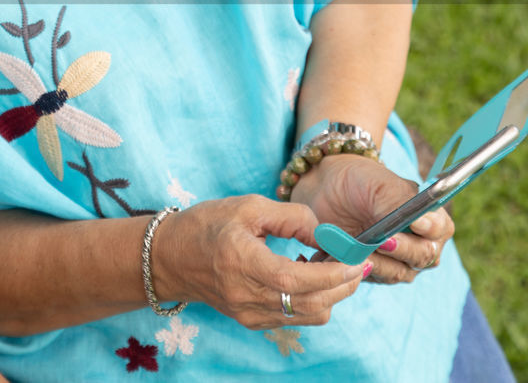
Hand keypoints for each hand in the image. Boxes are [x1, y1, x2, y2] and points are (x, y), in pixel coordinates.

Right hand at [149, 195, 365, 328]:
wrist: (170, 257)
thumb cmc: (207, 225)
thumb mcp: (248, 206)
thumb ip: (293, 218)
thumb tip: (329, 236)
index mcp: (241, 261)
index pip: (295, 279)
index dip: (331, 274)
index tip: (355, 260)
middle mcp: (245, 294)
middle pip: (309, 303)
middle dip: (343, 286)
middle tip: (356, 263)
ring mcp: (248, 313)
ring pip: (308, 315)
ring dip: (331, 294)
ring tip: (332, 267)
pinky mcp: (251, 321)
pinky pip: (294, 318)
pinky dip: (312, 300)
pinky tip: (307, 276)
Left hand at [290, 154, 453, 282]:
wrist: (326, 189)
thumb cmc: (360, 181)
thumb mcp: (380, 185)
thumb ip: (401, 203)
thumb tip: (422, 220)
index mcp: (429, 217)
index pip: (439, 229)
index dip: (430, 229)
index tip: (415, 223)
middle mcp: (421, 243)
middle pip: (424, 257)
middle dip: (402, 249)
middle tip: (381, 240)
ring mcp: (400, 261)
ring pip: (400, 272)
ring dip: (380, 261)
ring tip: (360, 248)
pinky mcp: (378, 272)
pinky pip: (375, 277)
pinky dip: (362, 268)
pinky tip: (349, 256)